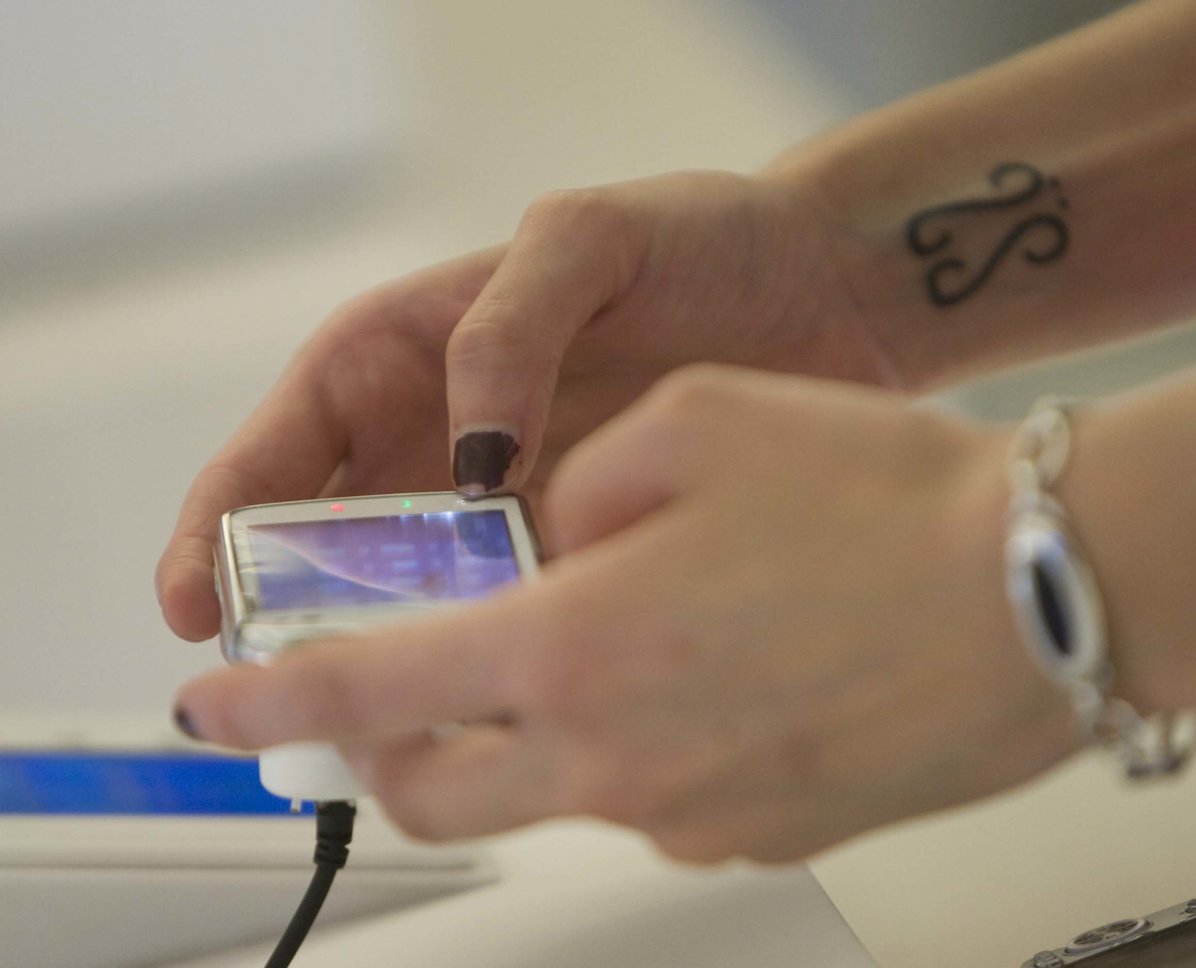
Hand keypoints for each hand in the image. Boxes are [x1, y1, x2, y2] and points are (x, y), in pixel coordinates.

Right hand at [157, 169, 891, 641]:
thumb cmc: (702, 238)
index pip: (276, 455)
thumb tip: (465, 450)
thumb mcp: (588, 240)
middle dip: (298, 618)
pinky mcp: (579, 542)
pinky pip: (515, 608)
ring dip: (403, 647)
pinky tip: (508, 683)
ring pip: (418, 594)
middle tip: (295, 690)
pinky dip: (500, 647)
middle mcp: (439, 438)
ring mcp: (508, 502)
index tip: (196, 604)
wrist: (824, 287)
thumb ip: (507, 325)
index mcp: (400, 356)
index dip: (220, 531)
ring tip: (401, 704)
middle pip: (327, 546)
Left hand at [173, 366, 1077, 863]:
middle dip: (384, 744)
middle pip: (436, 785)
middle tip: (386, 690)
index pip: (372, 690)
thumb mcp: (691, 425)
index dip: (273, 702)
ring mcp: (689, 805)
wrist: (1041, 589)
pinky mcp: (756, 827)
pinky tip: (692, 669)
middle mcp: (617, 751)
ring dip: (514, 737)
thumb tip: (542, 526)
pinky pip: (643, 794)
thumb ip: (576, 483)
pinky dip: (620, 741)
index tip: (213, 713)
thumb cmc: (883, 503)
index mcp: (578, 643)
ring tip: (571, 650)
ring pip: (541, 795)